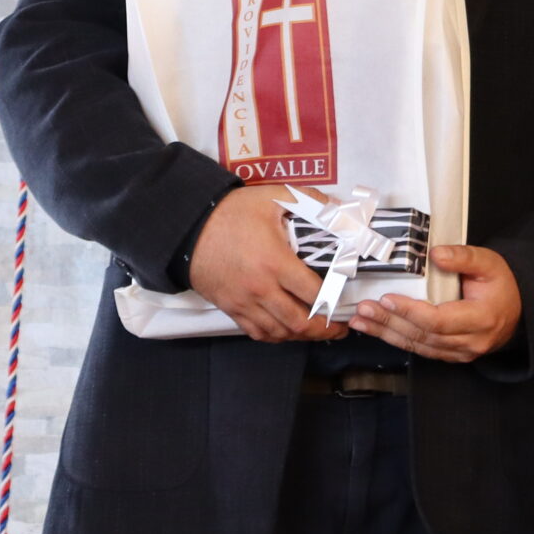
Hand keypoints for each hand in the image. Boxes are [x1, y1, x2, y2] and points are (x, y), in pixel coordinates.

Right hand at [186, 187, 349, 344]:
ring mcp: (244, 302)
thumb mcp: (273, 197)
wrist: (189, 228)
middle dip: (325, 330)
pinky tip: (288, 330)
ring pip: (280, 333)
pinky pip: (257, 333)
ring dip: (302, 335)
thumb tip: (339, 209)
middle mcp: (261, 289)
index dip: (334, 302)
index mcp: (275, 262)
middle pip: (299, 322)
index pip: (314, 294)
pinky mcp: (231, 308)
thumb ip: (310, 201)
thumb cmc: (231, 213)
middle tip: (339, 328)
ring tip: (318, 330)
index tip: (344, 302)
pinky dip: (276, 336)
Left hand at [346, 244, 521, 362]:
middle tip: (364, 309)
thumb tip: (435, 253)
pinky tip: (377, 329)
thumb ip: (463, 256)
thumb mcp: (490, 263)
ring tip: (361, 320)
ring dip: (386, 333)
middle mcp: (470, 341)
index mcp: (481, 318)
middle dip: (389, 323)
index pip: (439, 320)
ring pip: (417, 346)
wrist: (515, 313)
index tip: (387, 299)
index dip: (410, 311)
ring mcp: (459, 353)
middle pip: (423, 335)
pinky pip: (420, 349)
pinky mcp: (449, 355)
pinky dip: (396, 339)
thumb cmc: (501, 286)